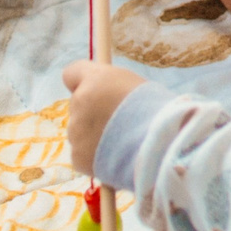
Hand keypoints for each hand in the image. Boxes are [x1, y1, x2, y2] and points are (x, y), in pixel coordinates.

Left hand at [62, 60, 146, 176]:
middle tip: (118, 123)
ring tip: (121, 143)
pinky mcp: (77, 156)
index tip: (93, 91)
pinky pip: (82, 153)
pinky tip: (115, 157)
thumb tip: (105, 94)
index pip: (71, 73)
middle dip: (92, 113)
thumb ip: (111, 88)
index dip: (81, 83)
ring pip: (80, 131)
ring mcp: (76, 131)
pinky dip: (94, 156)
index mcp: (96, 80)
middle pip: (77, 105)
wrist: (159, 147)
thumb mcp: (135, 85)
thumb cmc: (156, 111)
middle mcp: (79, 102)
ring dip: (94, 135)